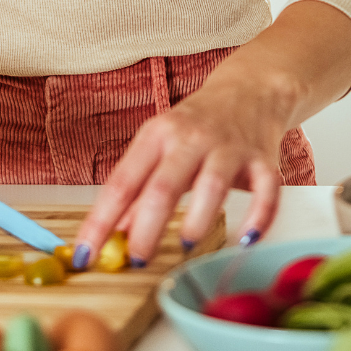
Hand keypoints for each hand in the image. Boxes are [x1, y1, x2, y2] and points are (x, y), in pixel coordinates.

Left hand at [70, 0, 350, 266]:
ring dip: (198, 219)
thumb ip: (139, 190)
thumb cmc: (198, 124)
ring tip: (184, 244)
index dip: (100, 221)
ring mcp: (229, 148)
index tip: (85, 254)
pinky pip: (266, 190)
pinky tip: (245, 240)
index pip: (121, 183)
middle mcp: (191, 139)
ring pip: (212, 185)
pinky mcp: (263, 158)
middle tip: (135, 260)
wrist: (251, 89)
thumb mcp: (160, 147)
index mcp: (157, 135)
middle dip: (146, 228)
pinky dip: (258, 217)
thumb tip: (115, 233)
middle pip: (163, 186)